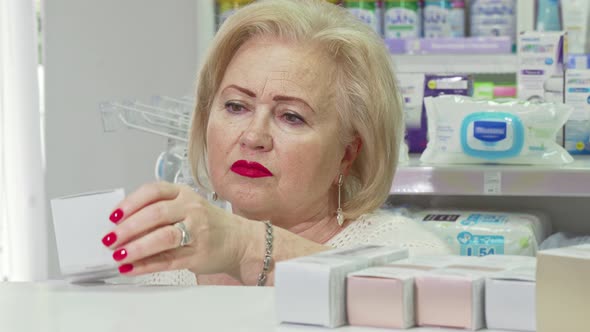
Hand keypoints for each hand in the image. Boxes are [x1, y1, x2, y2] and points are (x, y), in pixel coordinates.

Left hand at [101, 182, 247, 279]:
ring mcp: (197, 232)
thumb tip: (121, 226)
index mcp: (184, 194)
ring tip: (119, 255)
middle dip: (128, 228)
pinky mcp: (198, 254)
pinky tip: (131, 268)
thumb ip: (159, 210)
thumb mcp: (187, 206)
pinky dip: (146, 265)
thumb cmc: (208, 224)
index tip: (113, 216)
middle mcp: (191, 209)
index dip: (130, 203)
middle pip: (156, 215)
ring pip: (163, 238)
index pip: (153, 191)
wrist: (240, 241)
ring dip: (137, 247)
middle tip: (110, 239)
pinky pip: (168, 261)